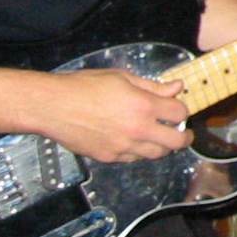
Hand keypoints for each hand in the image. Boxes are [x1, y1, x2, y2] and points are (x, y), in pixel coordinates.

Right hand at [31, 68, 191, 162]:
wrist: (52, 106)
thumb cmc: (84, 86)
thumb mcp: (122, 78)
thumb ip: (152, 86)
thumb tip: (176, 87)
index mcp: (144, 106)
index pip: (179, 113)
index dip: (182, 110)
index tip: (178, 109)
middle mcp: (137, 129)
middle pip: (175, 142)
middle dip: (184, 137)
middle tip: (184, 134)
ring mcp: (123, 146)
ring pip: (155, 154)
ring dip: (163, 147)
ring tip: (160, 138)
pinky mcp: (108, 157)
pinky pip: (133, 159)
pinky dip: (139, 152)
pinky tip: (136, 142)